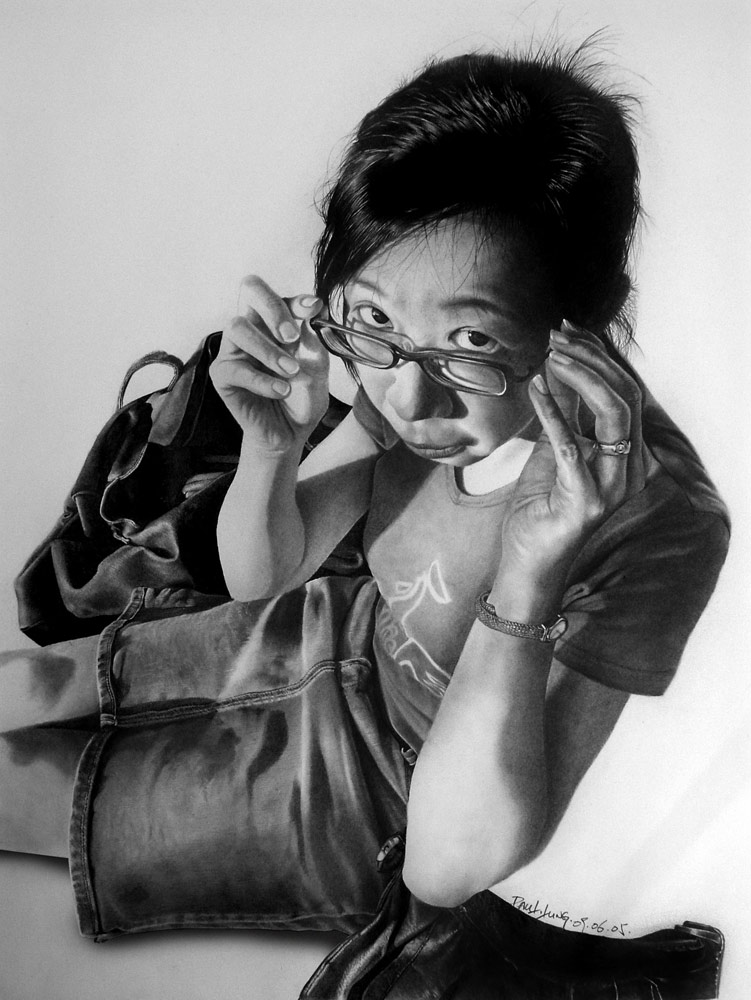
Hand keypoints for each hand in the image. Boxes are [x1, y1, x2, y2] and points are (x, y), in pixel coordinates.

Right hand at [210, 276, 329, 452]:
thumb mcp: (317, 366)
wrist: (292, 432)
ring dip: (268, 350)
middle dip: (273, 308)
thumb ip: (312, 340)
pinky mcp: (223, 375)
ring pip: (237, 327)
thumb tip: (310, 311)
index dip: (295, 299)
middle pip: (249, 290)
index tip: (313, 309)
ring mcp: (234, 350)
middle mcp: (253, 329)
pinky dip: (263, 380)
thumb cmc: (303, 396)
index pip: (279, 296)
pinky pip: (236, 368)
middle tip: (292, 337)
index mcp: (277, 322)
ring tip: (291, 372)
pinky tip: (282, 391)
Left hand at [500, 320, 646, 583]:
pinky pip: (572, 445)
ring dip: (581, 378)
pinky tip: (536, 387)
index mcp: (626, 454)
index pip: (626, 392)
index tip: (571, 332)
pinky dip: (554, 412)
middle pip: (626, 396)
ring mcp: (612, 486)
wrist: (529, 559)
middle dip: (592, 360)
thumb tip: (560, 363)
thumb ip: (564, 411)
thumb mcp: (554, 447)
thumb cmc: (542, 506)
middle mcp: (629, 468)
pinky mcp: (586, 499)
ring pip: (614, 413)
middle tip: (558, 338)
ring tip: (551, 357)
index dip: (601, 357)